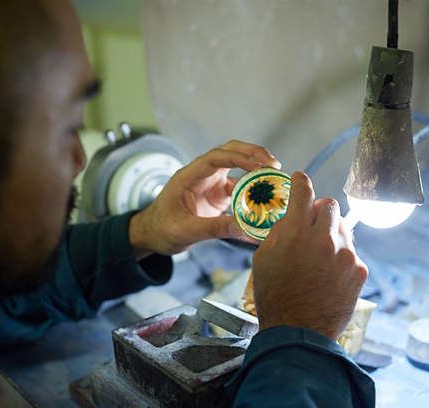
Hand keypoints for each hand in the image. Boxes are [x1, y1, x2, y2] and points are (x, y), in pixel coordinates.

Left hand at [128, 140, 280, 258]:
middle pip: (229, 152)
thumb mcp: (185, 231)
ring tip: (275, 176)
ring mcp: (210, 183)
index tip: (257, 165)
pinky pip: (239, 186)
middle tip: (274, 164)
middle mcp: (201, 175)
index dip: (237, 158)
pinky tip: (266, 195)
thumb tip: (243, 228)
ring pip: (237, 166)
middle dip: (252, 153)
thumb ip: (213, 229)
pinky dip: (253, 189)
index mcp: (188, 176)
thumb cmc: (161, 229)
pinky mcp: (217, 194)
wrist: (152, 234)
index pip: (214, 158)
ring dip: (256, 168)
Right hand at [251, 172, 367, 341]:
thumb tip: (291, 218)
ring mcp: (345, 255)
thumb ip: (278, 233)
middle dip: (319, 210)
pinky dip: (340, 257)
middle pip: (330, 205)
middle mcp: (324, 240)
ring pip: (343, 227)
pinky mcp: (359, 270)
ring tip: (317, 257)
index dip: (301, 182)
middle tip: (310, 225)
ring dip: (330, 234)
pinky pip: (350, 251)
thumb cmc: (275, 298)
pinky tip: (327, 275)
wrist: (299, 334)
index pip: (304, 192)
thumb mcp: (262, 261)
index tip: (300, 179)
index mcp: (295, 234)